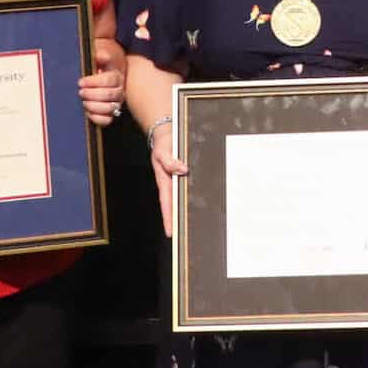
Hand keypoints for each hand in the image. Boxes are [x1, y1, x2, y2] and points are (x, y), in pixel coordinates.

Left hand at [78, 40, 123, 126]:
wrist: (106, 71)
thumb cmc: (100, 63)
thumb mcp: (100, 54)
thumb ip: (100, 55)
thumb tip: (100, 56)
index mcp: (116, 75)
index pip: (108, 80)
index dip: (93, 82)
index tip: (80, 82)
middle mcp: (119, 90)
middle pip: (109, 95)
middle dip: (92, 94)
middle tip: (80, 92)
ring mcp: (116, 102)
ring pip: (110, 108)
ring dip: (94, 106)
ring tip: (83, 102)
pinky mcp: (111, 113)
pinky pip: (107, 120)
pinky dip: (97, 118)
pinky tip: (87, 112)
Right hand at [148, 119, 188, 237]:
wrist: (166, 132)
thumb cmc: (163, 142)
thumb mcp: (163, 150)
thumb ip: (170, 161)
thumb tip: (182, 169)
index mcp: (165, 181)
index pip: (167, 204)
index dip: (168, 218)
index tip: (170, 232)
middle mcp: (172, 183)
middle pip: (176, 205)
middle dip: (179, 220)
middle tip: (185, 236)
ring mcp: (178, 180)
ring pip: (183, 198)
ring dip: (188, 210)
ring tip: (196, 225)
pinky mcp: (184, 175)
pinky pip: (190, 188)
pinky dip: (195, 196)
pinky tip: (203, 204)